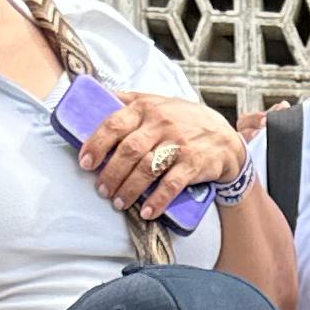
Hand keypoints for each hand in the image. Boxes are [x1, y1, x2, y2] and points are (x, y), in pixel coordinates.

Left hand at [74, 87, 245, 223]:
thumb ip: (130, 102)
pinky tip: (147, 212)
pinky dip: (157, 200)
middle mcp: (161, 123)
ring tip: (119, 202)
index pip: (114, 124)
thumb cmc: (183, 121)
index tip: (85, 163)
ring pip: (147, 168)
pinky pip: (172, 184)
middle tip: (102, 190)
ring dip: (129, 189)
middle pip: (129, 150)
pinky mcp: (193, 163)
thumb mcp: (158, 102)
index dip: (96, 145)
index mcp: (146, 107)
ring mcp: (178, 143)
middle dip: (111, 173)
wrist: (224, 138)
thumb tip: (97, 97)